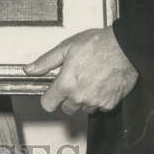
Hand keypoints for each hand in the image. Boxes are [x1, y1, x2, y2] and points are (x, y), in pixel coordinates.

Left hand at [23, 27, 137, 114]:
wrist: (124, 48)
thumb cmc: (97, 44)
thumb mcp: (65, 48)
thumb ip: (46, 62)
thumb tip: (30, 69)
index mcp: (66, 84)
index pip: (48, 104)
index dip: (48, 97)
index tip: (51, 92)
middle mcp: (80, 97)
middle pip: (66, 108)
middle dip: (66, 97)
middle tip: (73, 81)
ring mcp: (96, 102)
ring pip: (83, 109)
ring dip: (83, 99)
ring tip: (88, 80)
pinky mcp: (110, 104)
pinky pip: (99, 107)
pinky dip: (98, 99)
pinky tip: (99, 84)